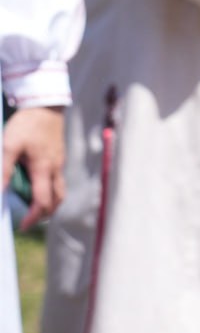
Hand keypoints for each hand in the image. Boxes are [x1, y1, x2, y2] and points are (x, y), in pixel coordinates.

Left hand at [2, 105, 66, 230]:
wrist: (46, 106)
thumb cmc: (27, 124)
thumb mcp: (9, 146)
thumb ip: (5, 170)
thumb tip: (0, 191)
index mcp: (43, 169)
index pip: (42, 201)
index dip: (34, 217)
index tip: (23, 226)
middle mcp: (55, 168)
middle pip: (57, 200)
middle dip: (45, 214)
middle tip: (30, 221)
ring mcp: (59, 162)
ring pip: (61, 190)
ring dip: (51, 203)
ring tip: (36, 209)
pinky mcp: (59, 156)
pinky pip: (58, 179)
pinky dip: (50, 190)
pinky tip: (38, 186)